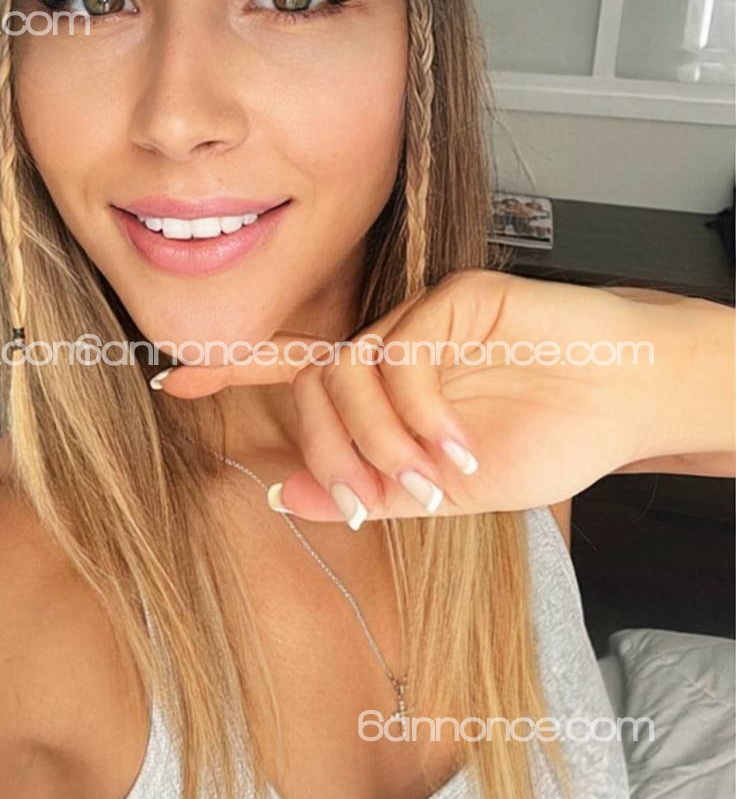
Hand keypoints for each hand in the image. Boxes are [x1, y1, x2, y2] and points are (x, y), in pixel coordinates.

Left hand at [153, 270, 733, 524]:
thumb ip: (370, 491)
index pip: (292, 370)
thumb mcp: (445, 491)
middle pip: (314, 383)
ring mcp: (421, 318)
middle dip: (330, 453)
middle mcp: (390, 345)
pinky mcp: (457, 298)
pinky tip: (457, 449)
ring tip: (431, 481)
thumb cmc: (545, 440)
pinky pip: (403, 355)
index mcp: (381, 385)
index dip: (231, 371)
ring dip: (377, 439)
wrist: (626, 403)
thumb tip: (280, 496)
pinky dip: (418, 413)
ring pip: (349, 369)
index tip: (172, 382)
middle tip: (375, 500)